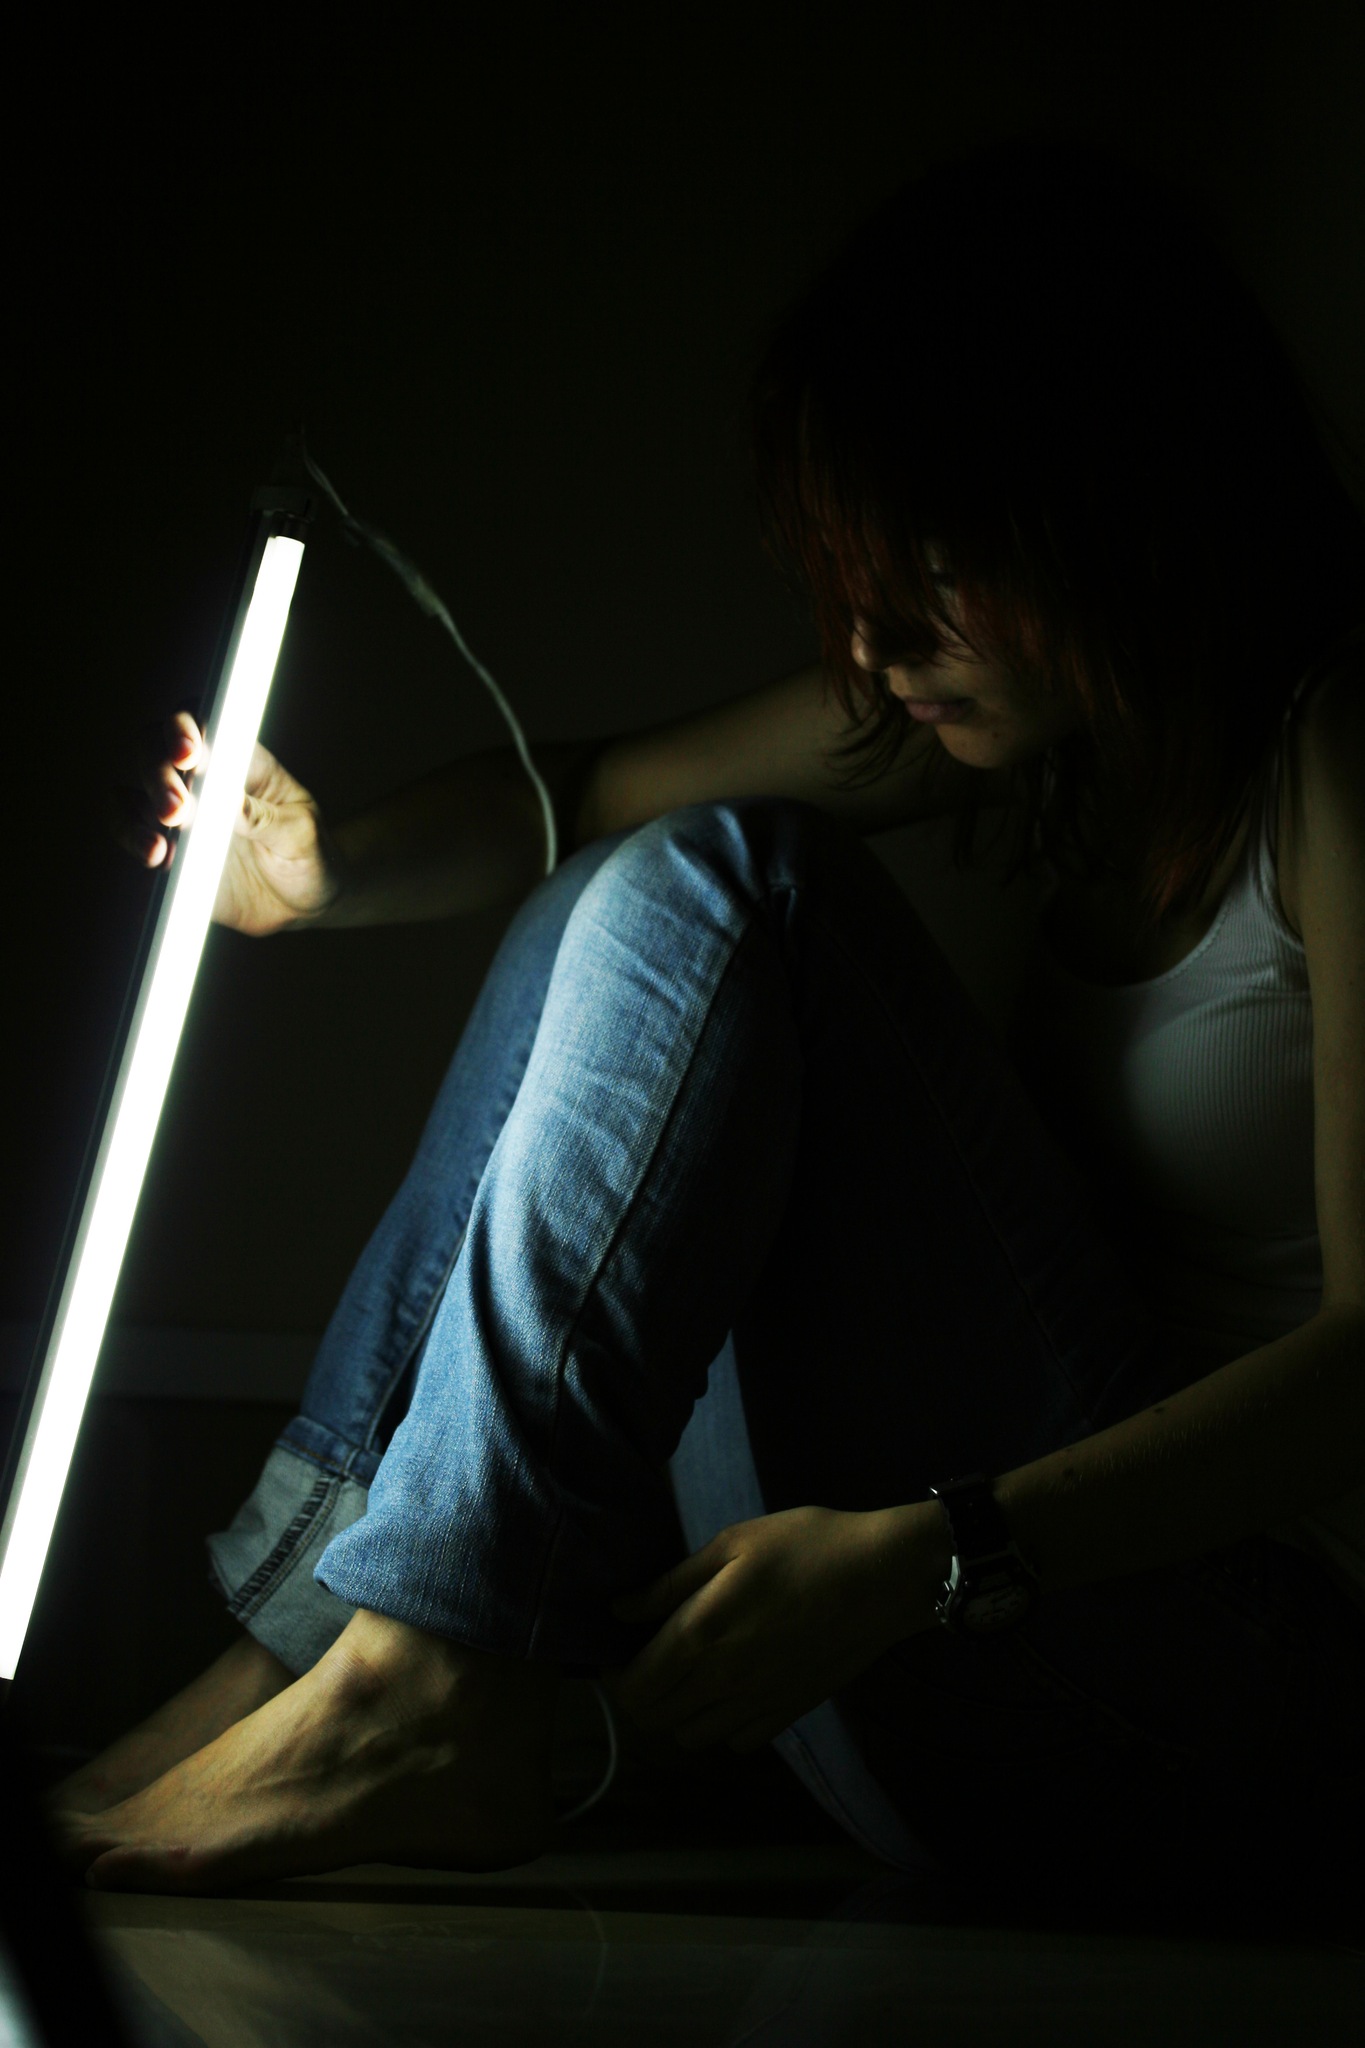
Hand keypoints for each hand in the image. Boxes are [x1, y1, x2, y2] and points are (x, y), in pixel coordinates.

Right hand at [109, 711, 344, 935]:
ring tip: (161, 844)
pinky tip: (156, 856)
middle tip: (177, 809)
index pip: (205, 725)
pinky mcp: (170, 853)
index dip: (185, 728)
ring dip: (139, 812)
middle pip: (156, 751)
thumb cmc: (312, 859)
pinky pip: (135, 837)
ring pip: (135, 793)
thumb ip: (263, 817)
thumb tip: (227, 799)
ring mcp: (183, 817)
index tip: (188, 754)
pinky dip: (135, 841)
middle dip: (157, 773)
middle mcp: (205, 782)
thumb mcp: (301, 836)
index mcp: (243, 763)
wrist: (305, 908)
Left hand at [609, 1505, 928, 1754]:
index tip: (622, 1648)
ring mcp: (758, 1705)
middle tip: (653, 1658)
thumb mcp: (732, 1544)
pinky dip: (725, 1724)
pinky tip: (735, 1687)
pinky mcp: (790, 1713)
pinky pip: (739, 1741)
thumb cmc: (804, 1546)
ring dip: (680, 1712)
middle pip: (655, 1720)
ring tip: (692, 1673)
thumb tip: (620, 1611)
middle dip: (642, 1694)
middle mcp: (722, 1683)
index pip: (634, 1689)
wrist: (882, 1577)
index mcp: (699, 1637)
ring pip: (693, 1738)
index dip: (616, 1674)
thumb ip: (672, 1585)